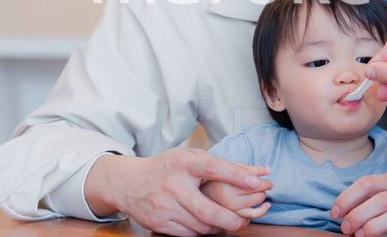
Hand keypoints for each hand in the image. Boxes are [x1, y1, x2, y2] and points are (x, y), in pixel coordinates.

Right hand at [85, 148, 271, 236]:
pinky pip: (188, 234)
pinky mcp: (158, 223)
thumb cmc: (167, 167)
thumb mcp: (190, 157)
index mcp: (183, 163)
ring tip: (228, 221)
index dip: (237, 175)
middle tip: (245, 221)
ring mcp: (164, 207)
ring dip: (218, 227)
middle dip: (231, 220)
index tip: (257, 181)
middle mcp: (174, 185)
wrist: (129, 182)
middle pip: (208, 210)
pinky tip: (208, 226)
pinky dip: (202, 232)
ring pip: (200, 227)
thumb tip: (255, 172)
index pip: (214, 168)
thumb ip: (221, 164)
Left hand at [330, 172, 386, 236]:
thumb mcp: (386, 197)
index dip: (347, 198)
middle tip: (345, 227)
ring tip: (359, 235)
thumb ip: (366, 200)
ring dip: (372, 227)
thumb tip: (340, 212)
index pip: (367, 183)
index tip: (335, 213)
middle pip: (380, 200)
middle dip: (357, 215)